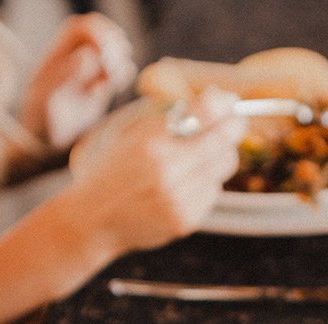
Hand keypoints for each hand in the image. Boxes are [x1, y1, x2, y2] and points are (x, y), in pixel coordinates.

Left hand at [22, 13, 136, 148]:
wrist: (47, 146)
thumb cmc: (40, 121)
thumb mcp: (45, 98)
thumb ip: (65, 74)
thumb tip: (88, 56)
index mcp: (57, 54)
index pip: (80, 28)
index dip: (96, 31)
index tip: (106, 50)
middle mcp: (75, 60)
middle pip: (100, 36)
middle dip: (112, 45)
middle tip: (112, 67)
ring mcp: (90, 74)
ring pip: (112, 53)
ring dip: (120, 59)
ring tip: (115, 79)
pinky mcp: (102, 89)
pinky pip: (119, 72)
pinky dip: (125, 73)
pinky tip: (119, 84)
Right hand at [69, 88, 246, 258]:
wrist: (93, 218)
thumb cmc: (116, 171)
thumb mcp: (136, 136)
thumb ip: (176, 120)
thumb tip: (221, 100)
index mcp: (152, 142)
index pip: (206, 115)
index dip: (225, 107)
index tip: (232, 104)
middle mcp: (167, 170)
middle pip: (223, 143)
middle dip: (233, 130)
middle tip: (234, 124)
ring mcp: (178, 198)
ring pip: (222, 168)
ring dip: (219, 157)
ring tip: (199, 156)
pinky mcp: (185, 220)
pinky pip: (212, 192)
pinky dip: (206, 183)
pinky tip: (185, 184)